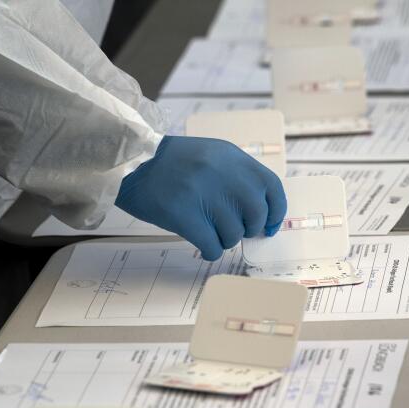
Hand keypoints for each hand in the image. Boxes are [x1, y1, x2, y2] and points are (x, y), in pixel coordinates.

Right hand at [116, 135, 285, 259]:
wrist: (132, 161)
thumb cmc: (173, 163)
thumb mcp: (213, 156)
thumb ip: (239, 176)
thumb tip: (261, 212)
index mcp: (234, 158)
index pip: (272, 188)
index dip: (276, 212)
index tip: (270, 227)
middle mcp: (224, 175)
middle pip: (256, 216)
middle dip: (248, 229)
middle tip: (232, 229)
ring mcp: (205, 195)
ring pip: (233, 235)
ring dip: (225, 240)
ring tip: (209, 230)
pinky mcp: (185, 215)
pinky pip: (212, 246)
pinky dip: (210, 250)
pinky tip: (202, 243)